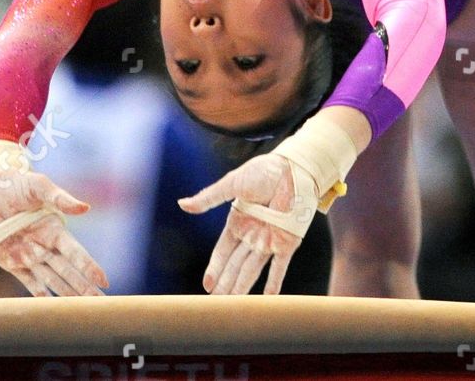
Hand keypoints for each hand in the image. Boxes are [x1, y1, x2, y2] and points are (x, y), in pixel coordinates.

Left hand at [0, 165, 108, 296]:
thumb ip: (61, 198)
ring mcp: (29, 255)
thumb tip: (85, 208)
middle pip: (69, 271)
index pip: (76, 252)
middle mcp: (45, 245)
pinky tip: (51, 307)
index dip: (89, 267)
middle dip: (85, 287)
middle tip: (101, 303)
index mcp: (54, 229)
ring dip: (67, 294)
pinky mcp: (12, 262)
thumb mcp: (39, 186)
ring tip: (82, 309)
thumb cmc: (15, 183)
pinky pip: (29, 281)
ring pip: (52, 280)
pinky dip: (40, 294)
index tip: (104, 281)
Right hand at [178, 153, 303, 294]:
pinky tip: (268, 299)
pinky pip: (279, 266)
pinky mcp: (287, 242)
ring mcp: (270, 239)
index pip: (223, 251)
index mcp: (238, 222)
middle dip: (226, 283)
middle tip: (217, 303)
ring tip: (233, 305)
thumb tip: (181, 204)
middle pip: (235, 265)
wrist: (292, 169)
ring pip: (252, 269)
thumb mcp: (232, 184)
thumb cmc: (262, 172)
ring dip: (243, 286)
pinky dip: (274, 282)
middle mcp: (252, 234)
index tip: (207, 286)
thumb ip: (209, 198)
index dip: (215, 268)